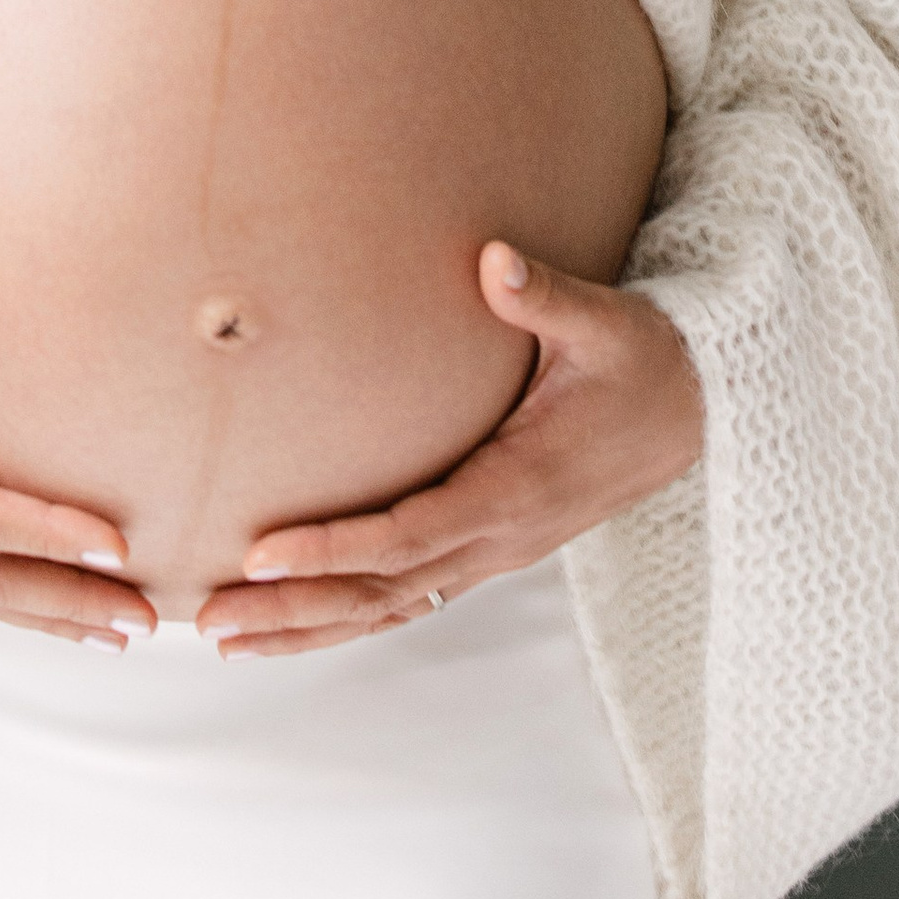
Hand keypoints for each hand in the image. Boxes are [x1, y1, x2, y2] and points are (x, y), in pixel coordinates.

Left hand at [196, 242, 703, 657]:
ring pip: (388, 609)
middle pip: (380, 592)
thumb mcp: (605, 323)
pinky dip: (346, 616)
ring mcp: (493, 553)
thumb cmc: (639, 361)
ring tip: (224, 638)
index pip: (406, 533)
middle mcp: (499, 538)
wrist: (692, 414)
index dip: (332, 547)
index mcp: (516, 488)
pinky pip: (407, 598)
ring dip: (308, 628)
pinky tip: (293, 625)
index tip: (260, 554)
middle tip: (206, 618)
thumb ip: (547, 296)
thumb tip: (494, 259)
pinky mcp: (488, 549)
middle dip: (294, 608)